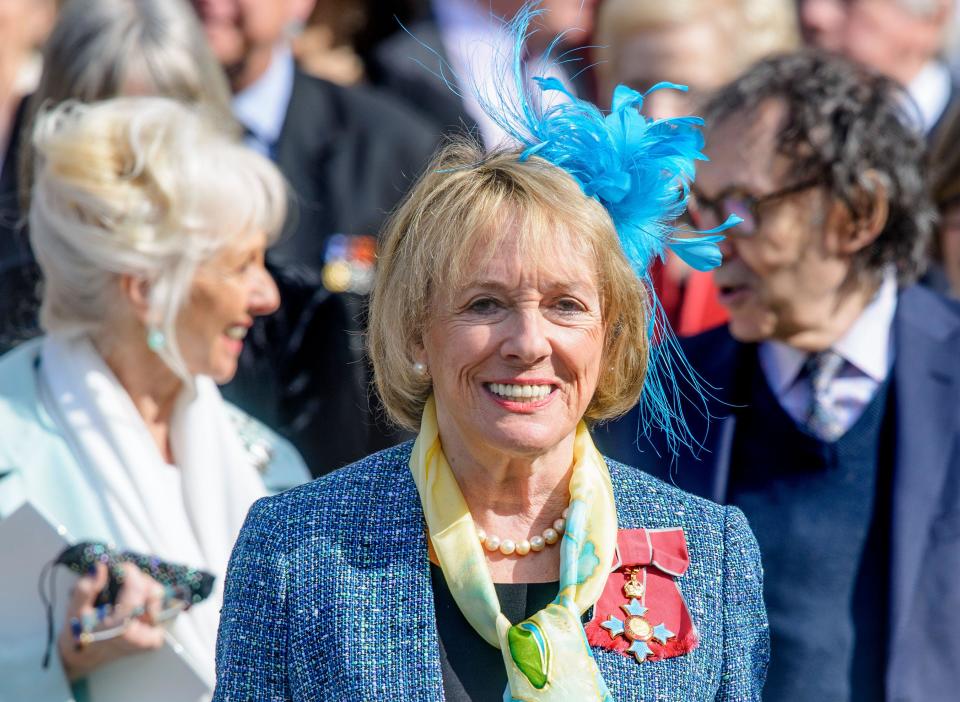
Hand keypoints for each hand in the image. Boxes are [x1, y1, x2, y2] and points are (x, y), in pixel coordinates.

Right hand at [57, 562, 167, 681]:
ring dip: (142, 590)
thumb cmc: (80, 632)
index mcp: (119, 628)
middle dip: (137, 581)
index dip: (128, 572)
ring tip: (123, 598)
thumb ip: (86, 588)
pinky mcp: (155, 638)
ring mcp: (151, 638)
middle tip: (120, 585)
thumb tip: (102, 568)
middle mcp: (140, 635)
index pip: (137, 588)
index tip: (117, 569)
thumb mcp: (75, 609)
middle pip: (152, 590)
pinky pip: (158, 608)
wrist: (86, 656)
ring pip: (158, 597)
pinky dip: (146, 602)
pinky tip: (131, 609)